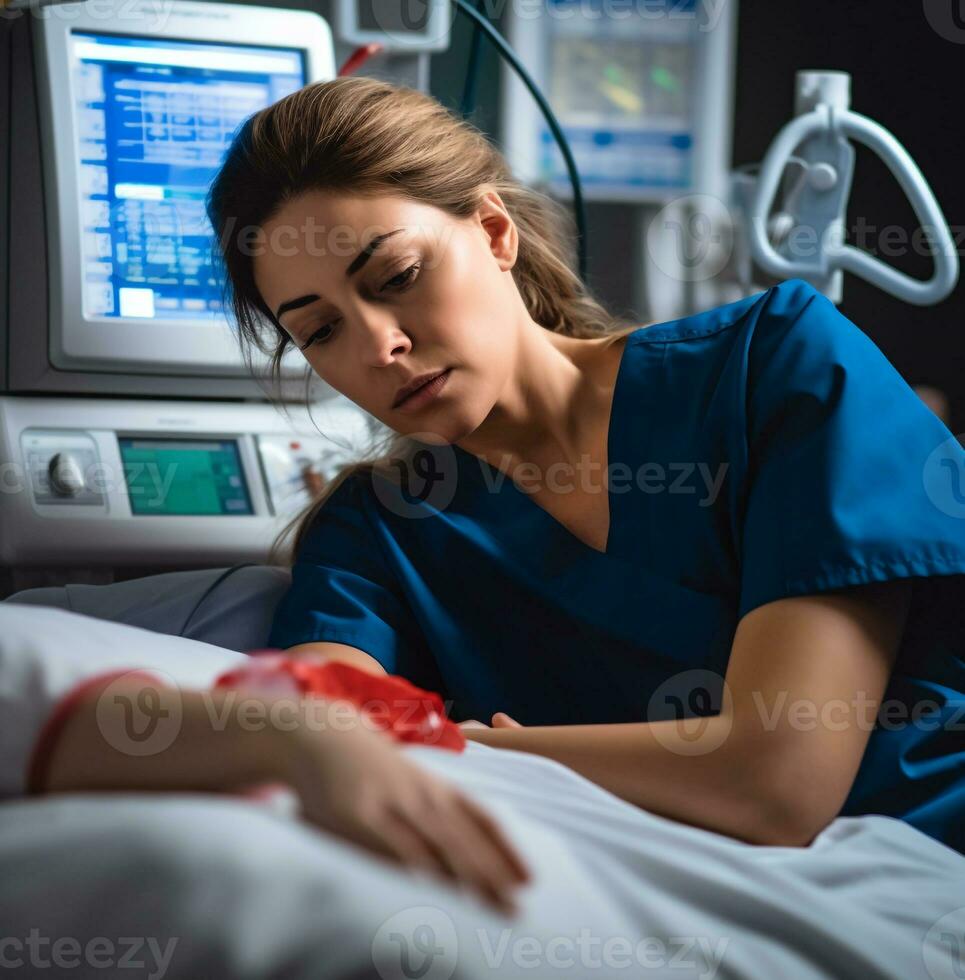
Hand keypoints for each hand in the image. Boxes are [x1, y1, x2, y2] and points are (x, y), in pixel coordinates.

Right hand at [285, 701, 530, 915]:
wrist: (324, 735)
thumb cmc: (371, 767)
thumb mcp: (410, 781)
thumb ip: (436, 809)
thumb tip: (462, 854)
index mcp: (436, 787)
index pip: (481, 819)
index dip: (506, 850)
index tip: (529, 879)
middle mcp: (422, 795)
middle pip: (464, 840)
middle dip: (492, 876)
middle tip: (516, 908)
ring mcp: (392, 803)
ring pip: (436, 846)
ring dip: (466, 878)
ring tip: (489, 906)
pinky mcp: (359, 814)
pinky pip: (391, 846)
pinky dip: (415, 868)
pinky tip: (431, 888)